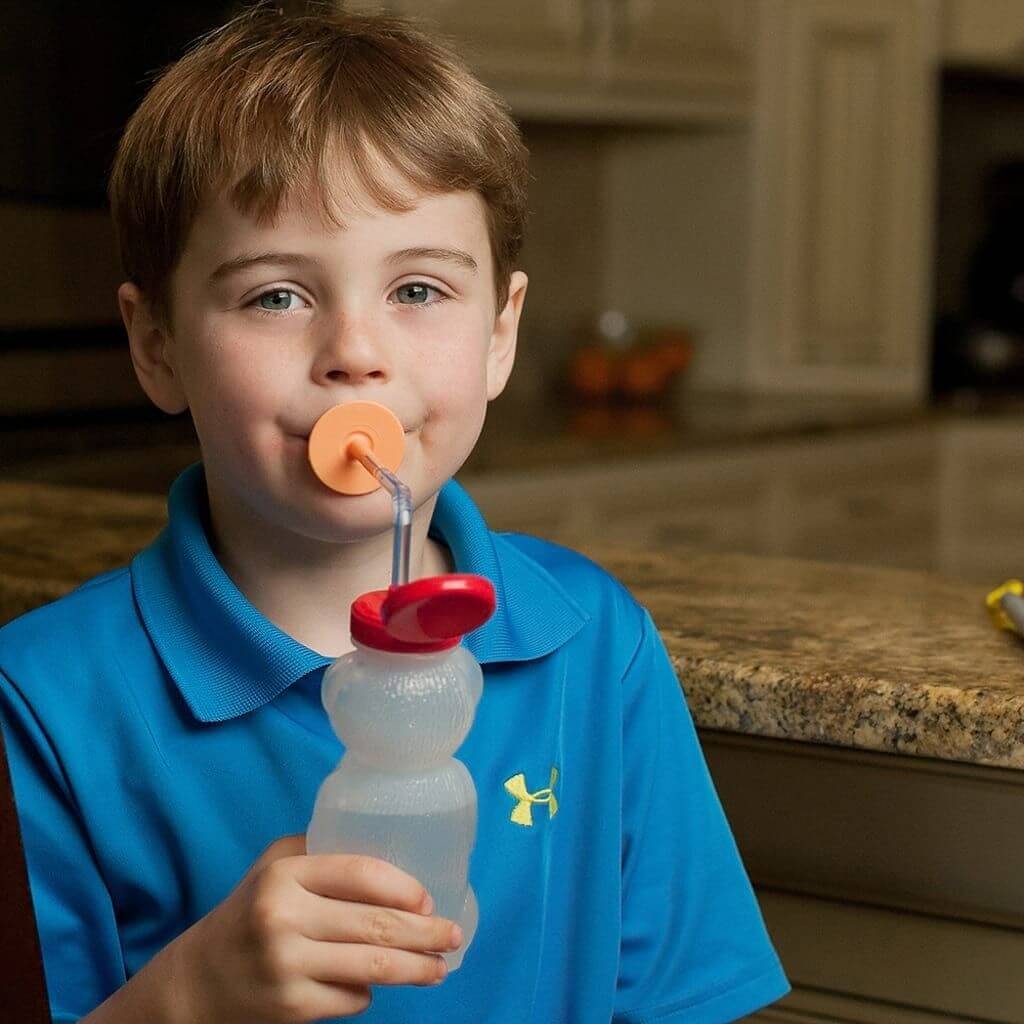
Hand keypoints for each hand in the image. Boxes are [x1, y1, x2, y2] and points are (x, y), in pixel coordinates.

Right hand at [169, 833, 462, 1021]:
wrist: (194, 985)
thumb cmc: (248, 916)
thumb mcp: (273, 869)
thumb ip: (322, 853)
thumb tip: (394, 858)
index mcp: (284, 875)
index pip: (361, 874)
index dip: (404, 888)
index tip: (428, 899)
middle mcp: (284, 918)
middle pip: (377, 925)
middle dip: (425, 933)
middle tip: (454, 936)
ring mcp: (288, 967)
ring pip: (373, 967)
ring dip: (416, 969)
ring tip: (440, 968)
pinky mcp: (292, 1009)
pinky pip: (352, 997)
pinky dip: (368, 991)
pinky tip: (372, 984)